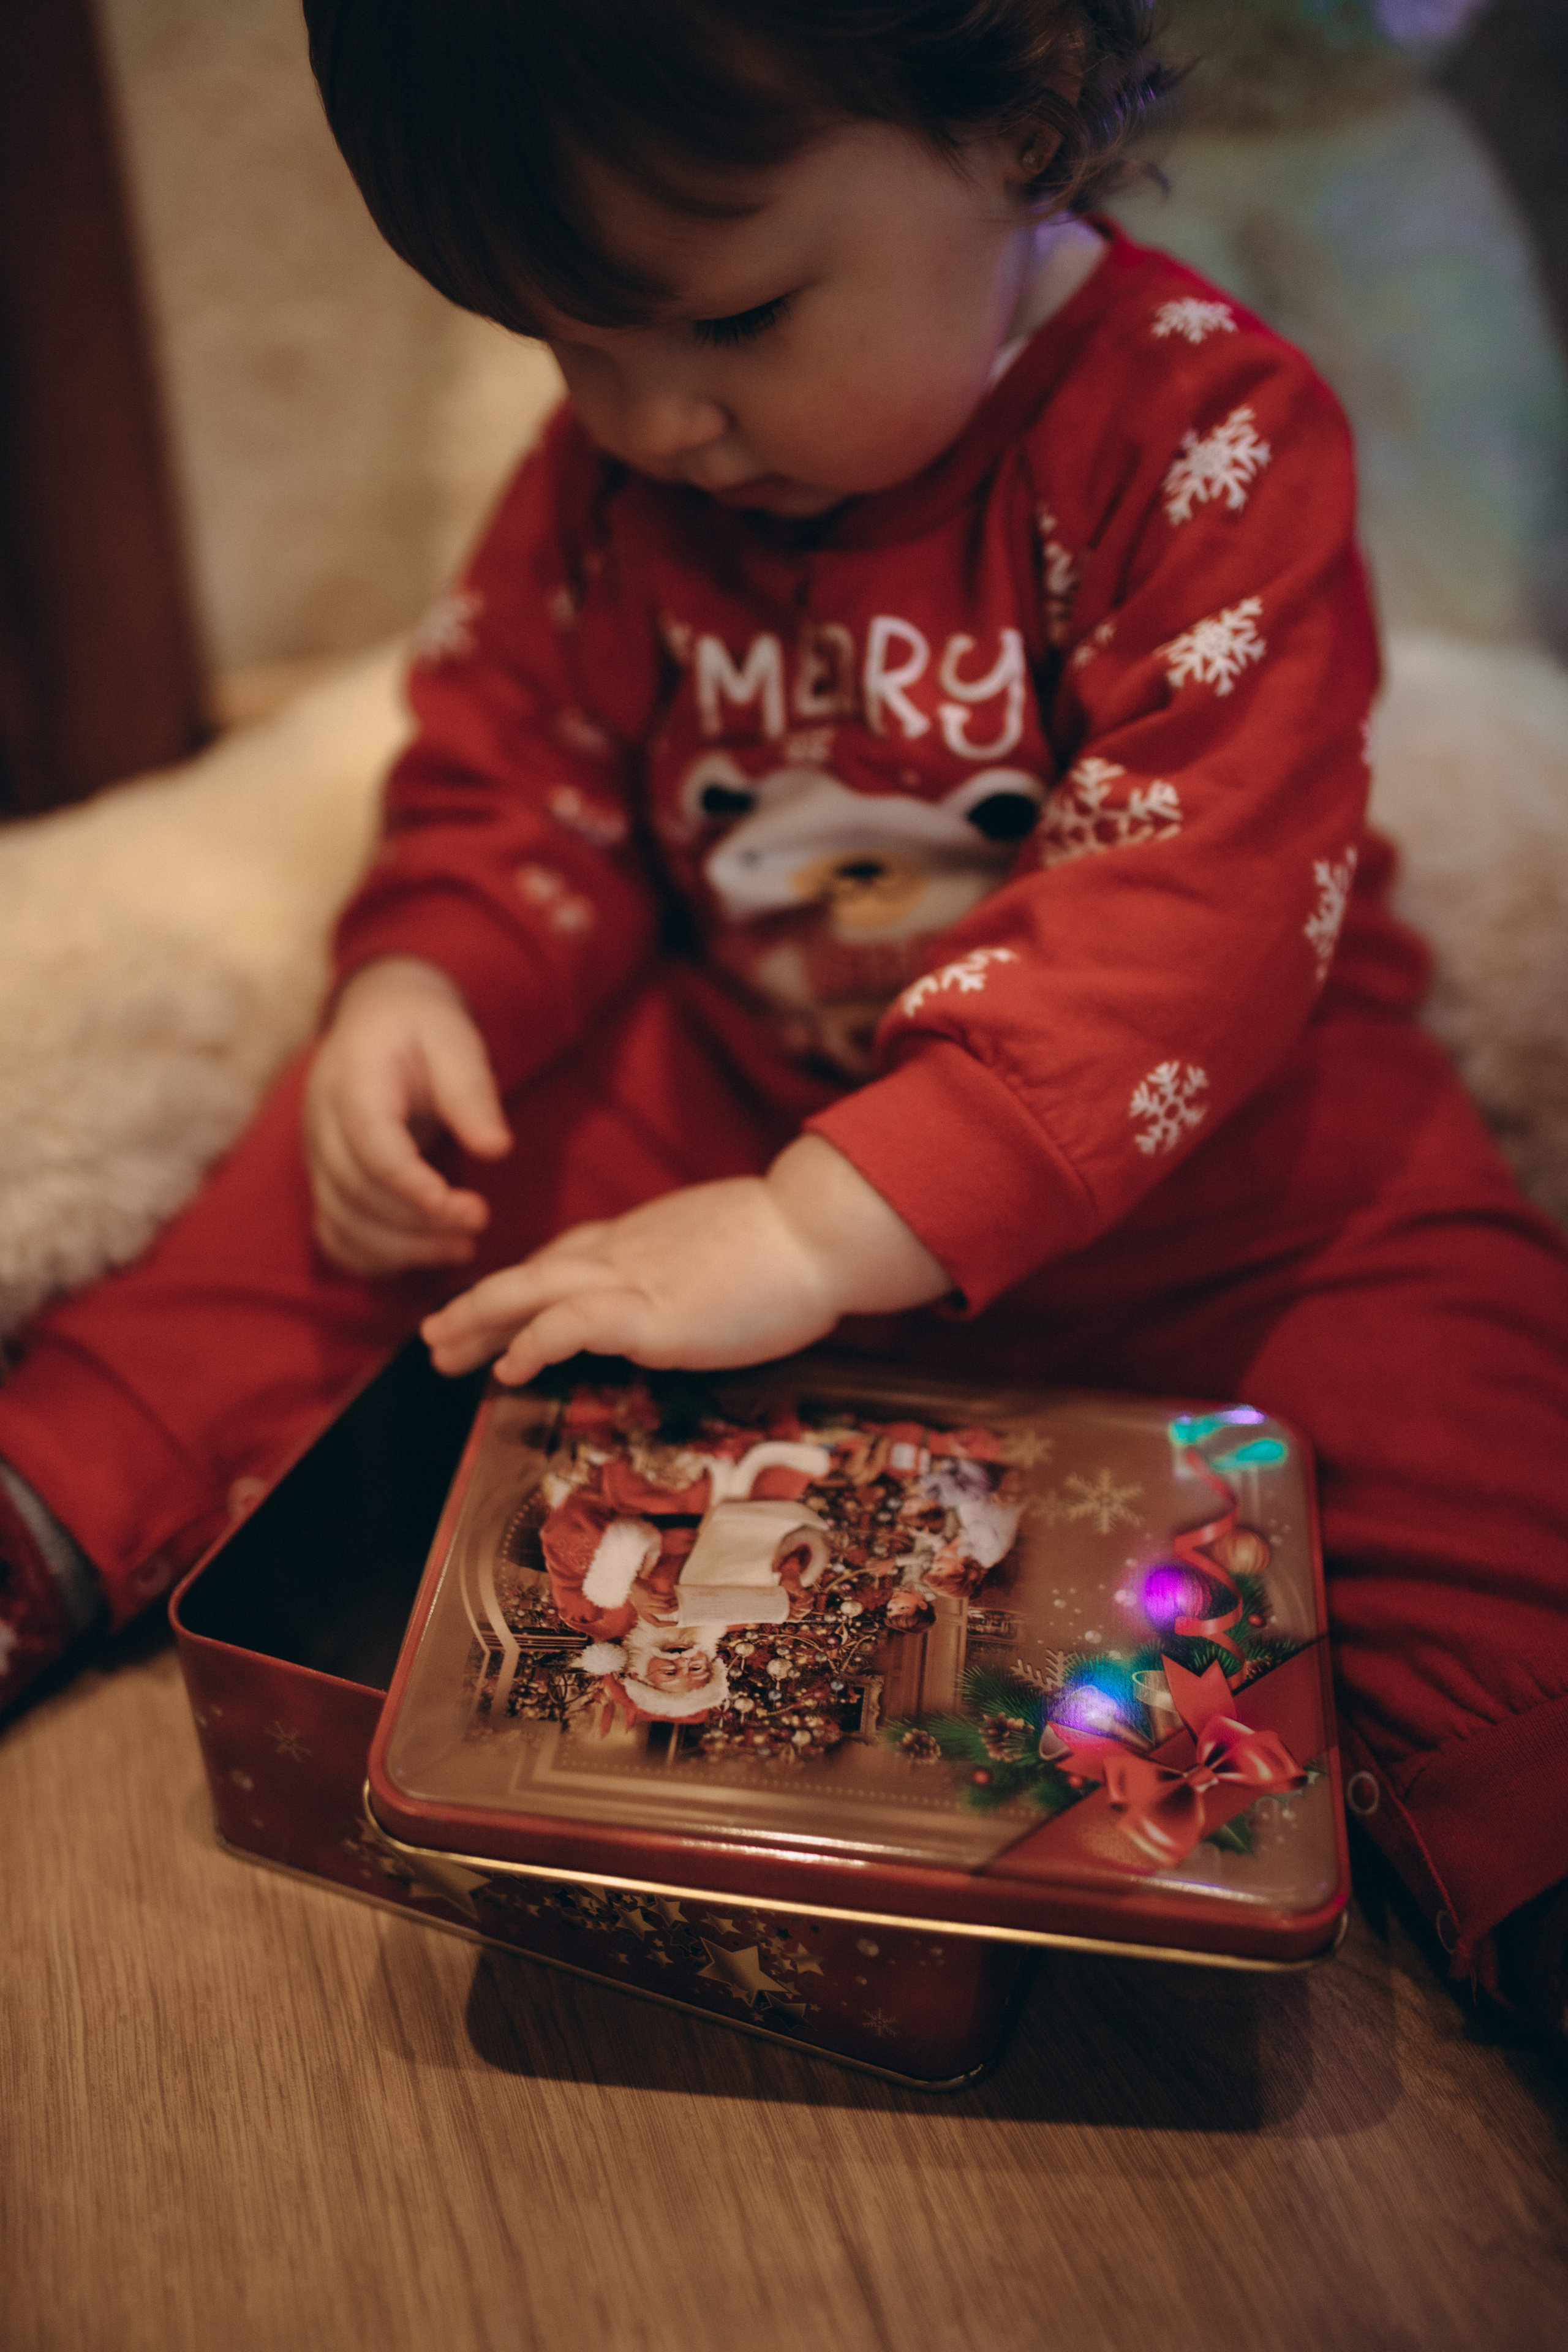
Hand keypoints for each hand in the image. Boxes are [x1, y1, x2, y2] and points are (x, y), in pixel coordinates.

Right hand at [304, 957, 511, 1275]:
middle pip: (356, 1192)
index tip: (468, 1210)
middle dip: (419, 1224)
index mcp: (352, 1081)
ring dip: (401, 1249)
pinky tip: (419, 1259)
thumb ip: (471, 1093)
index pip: (373, 1147)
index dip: (415, 1187)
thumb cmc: (422, 1027)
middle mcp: (322, 1124)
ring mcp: (317, 1156)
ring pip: (342, 1221)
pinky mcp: (325, 1179)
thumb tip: (496, 1149)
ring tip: (462, 1249)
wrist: (378, 1017)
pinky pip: (333, 1233)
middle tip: (477, 1226)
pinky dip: (370, 1257)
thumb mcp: (455, 1041)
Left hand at [421, 1134, 949, 1383]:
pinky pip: (571, 1324)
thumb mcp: (729, 1250)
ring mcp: (635, 1281)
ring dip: (478, 1320)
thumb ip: (694, 1271)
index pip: (566, 1257)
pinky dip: (531, 1342)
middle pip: (531, 1273)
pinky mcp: (652, 1314)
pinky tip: (506, 1367)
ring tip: (442, 1351)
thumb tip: (691, 1295)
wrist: (820, 1231)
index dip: (522, 1284)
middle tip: (435, 1335)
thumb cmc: (797, 1245)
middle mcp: (626, 1253)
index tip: (493, 1307)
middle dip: (476, 1305)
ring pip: (530, 1291)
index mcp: (646, 1239)